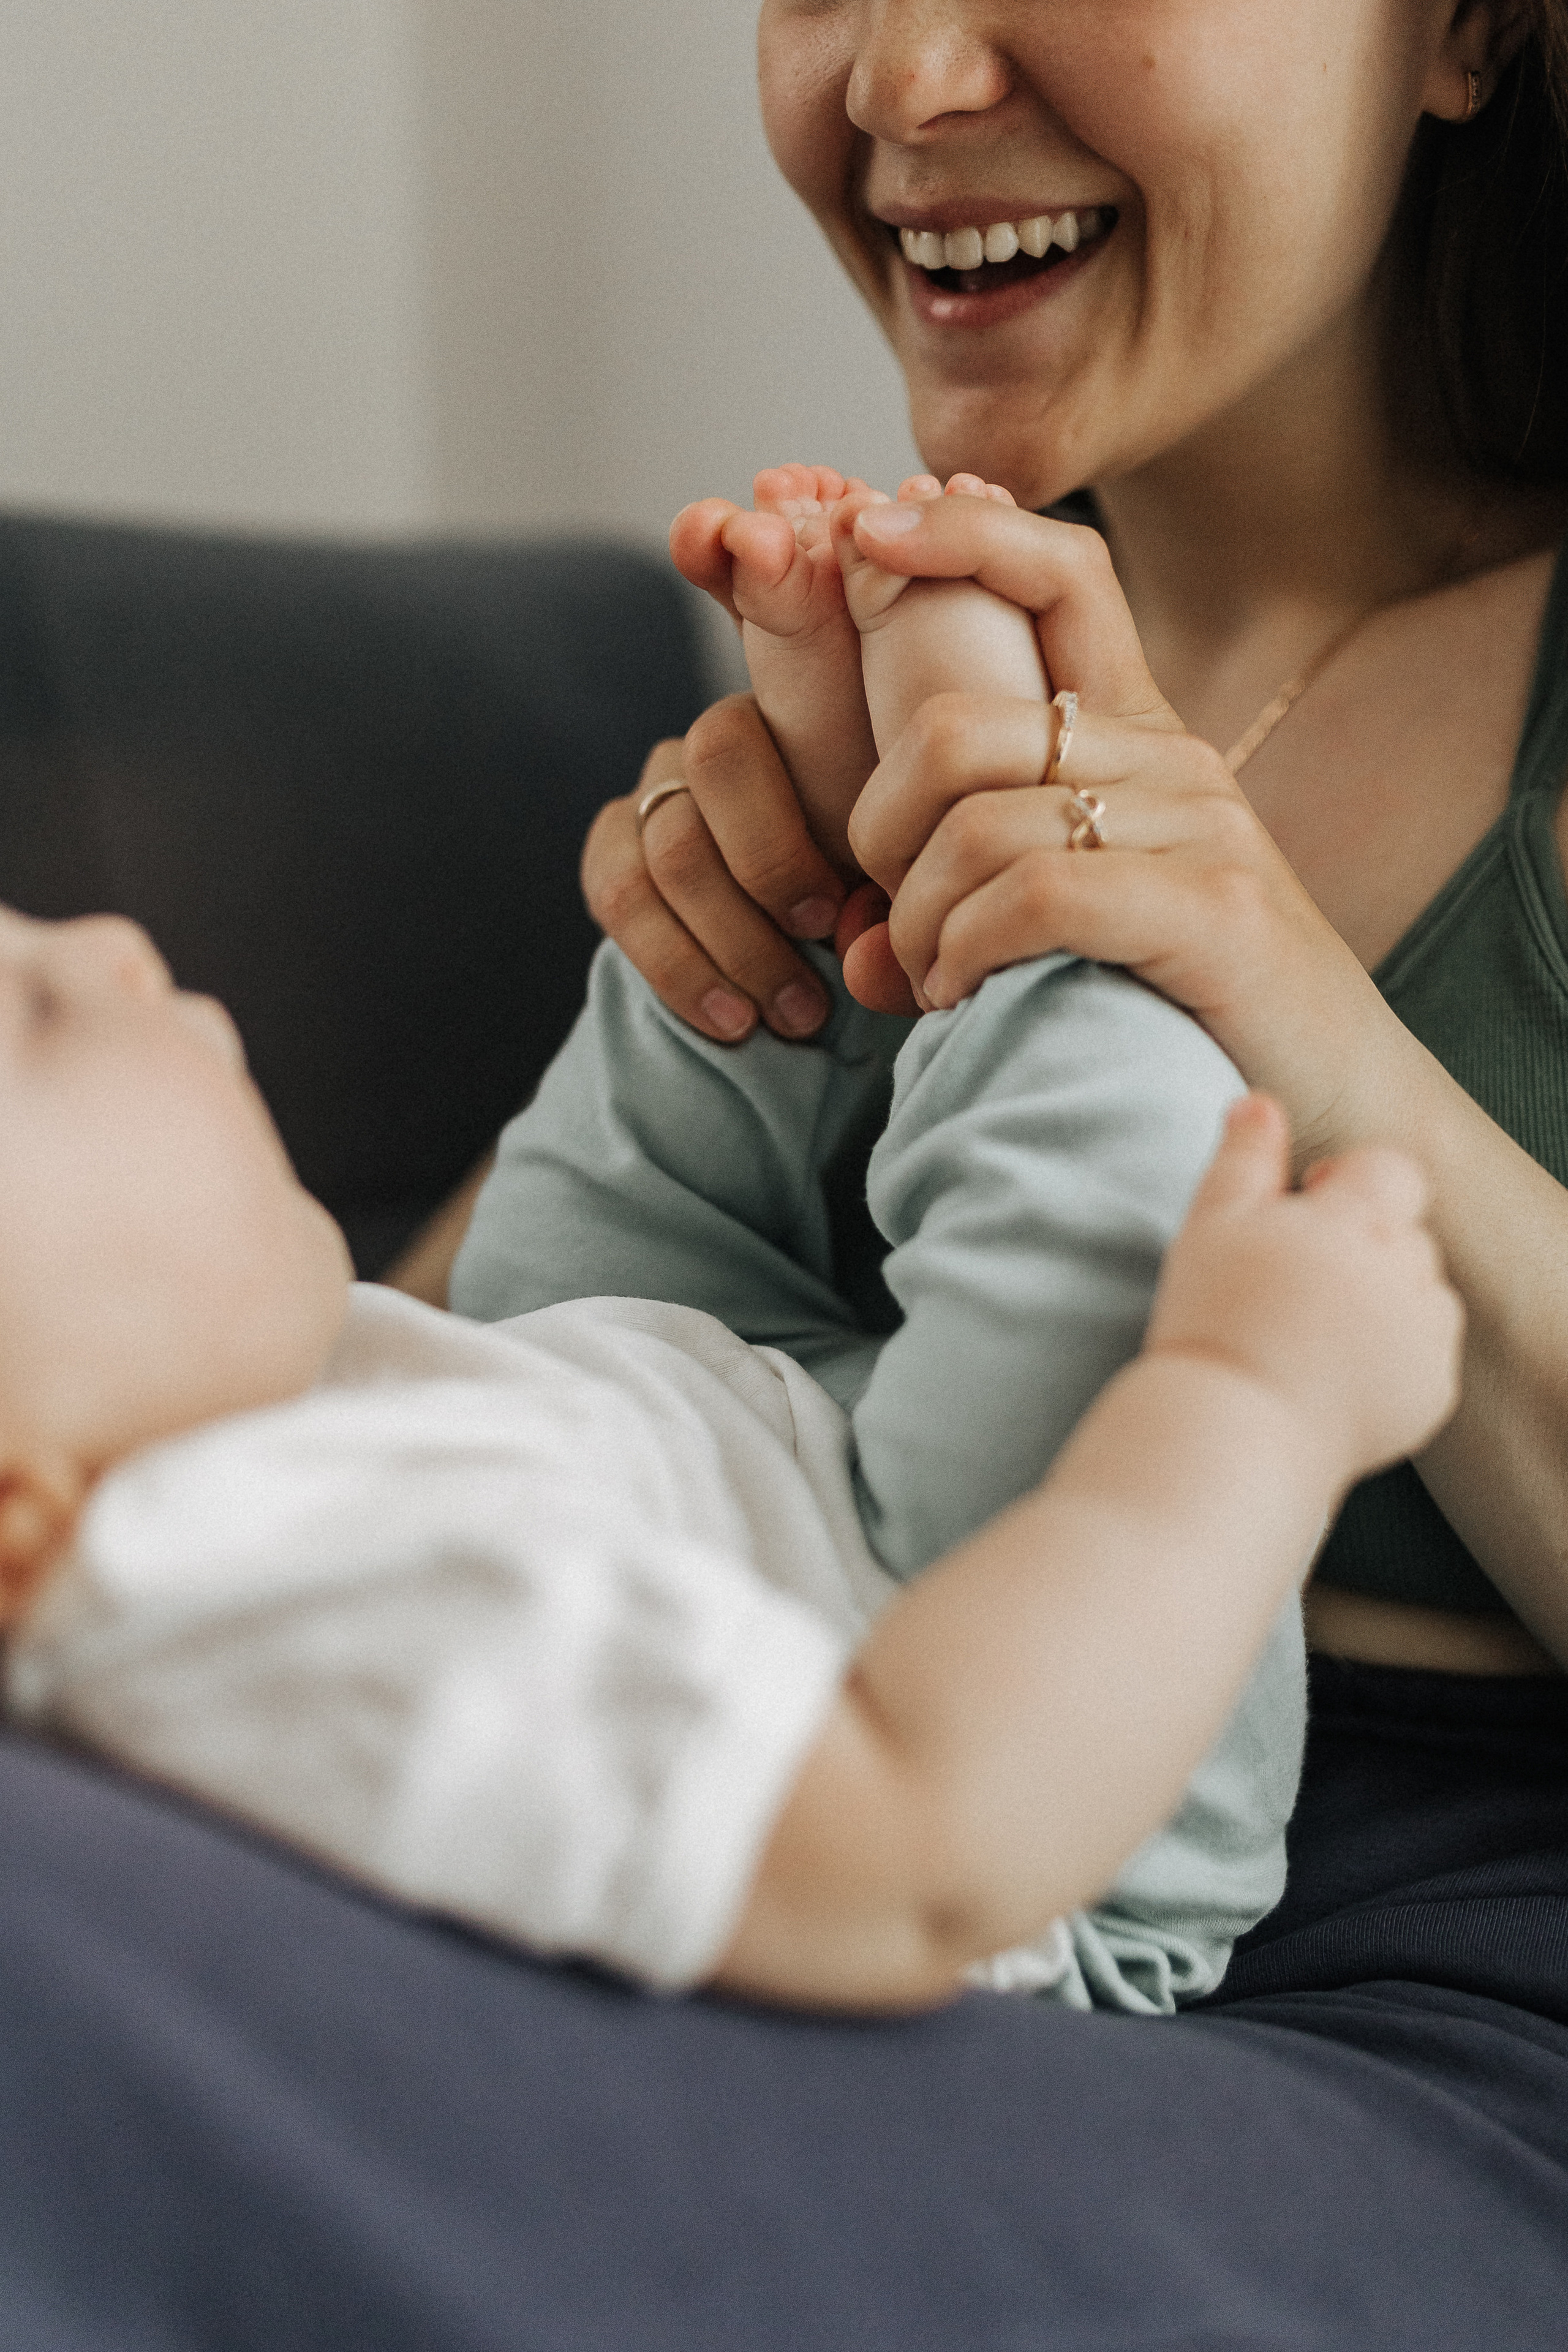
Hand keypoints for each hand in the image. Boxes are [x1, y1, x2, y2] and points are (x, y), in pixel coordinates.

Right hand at [581, 709, 851, 1044]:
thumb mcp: (885, 886)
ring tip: (786, 1018)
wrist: (803, 939)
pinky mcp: (611, 849)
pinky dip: (680, 972)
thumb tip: (863, 938)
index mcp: (793, 723)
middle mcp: (713, 742)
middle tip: (814, 970)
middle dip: (765, 882)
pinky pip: (620, 901)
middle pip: (711, 773)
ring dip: (732, 949)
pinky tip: (730, 1019)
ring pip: (669, 854)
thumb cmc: (866, 901)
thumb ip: (881, 894)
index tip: (832, 916)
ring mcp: (652, 791)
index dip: (782, 836)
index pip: (751, 739)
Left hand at [838, 496, 1388, 1142]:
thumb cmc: (1184, 1015)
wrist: (1334, 1100)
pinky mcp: (1210, 907)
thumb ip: (961, 912)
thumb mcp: (1064, 937)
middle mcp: (1173, 759)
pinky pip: (1034, 894)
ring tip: (929, 979)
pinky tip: (963, 996)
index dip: (962, 531)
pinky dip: (966, 952)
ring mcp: (1198, 827)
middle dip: (879, 831)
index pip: (1061, 572)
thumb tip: (852, 947)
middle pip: (954, 730)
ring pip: (977, 826)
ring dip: (916, 920)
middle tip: (887, 917)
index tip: (872, 531)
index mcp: (1139, 736)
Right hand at [1145, 1096, 1463, 1484]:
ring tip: (1316, 1329)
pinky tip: (1335, 1370)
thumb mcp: (1211, 1223)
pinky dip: (1393, 1356)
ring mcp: (1425, 1337)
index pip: (1392, 1170)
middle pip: (1406, 1233)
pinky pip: (1426, 1353)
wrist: (1234, 1432)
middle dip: (1364, 1244)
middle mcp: (1405, 1273)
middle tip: (1298, 1280)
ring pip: (1421, 1292)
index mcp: (1355, 1222)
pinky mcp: (1432, 1391)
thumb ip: (1245, 1156)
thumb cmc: (1213, 1323)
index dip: (1351, 1182)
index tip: (1309, 1212)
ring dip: (1383, 1298)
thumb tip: (1262, 1102)